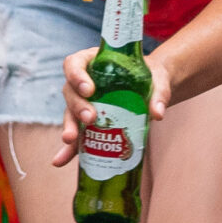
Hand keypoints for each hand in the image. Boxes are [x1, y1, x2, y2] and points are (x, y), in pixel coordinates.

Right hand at [53, 44, 171, 167]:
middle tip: (91, 117)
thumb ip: (159, 93)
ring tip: (70, 140)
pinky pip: (76, 135)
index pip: (75, 63)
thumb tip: (157, 113)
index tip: (89, 89)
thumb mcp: (158, 79)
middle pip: (70, 91)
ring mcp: (84, 103)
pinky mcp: (88, 123)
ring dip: (69, 126)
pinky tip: (61, 160)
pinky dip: (69, 149)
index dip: (77, 75)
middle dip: (77, 106)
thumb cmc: (151, 77)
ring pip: (70, 113)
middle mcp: (84, 82)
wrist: (152, 89)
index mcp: (94, 62)